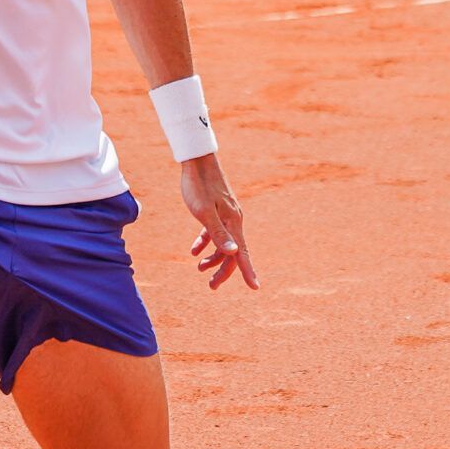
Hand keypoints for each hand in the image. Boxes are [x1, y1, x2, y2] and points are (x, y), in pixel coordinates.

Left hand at [179, 154, 255, 290]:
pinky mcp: (217, 211)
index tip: (255, 288)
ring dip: (213, 258)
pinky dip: (206, 243)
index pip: (241, 253)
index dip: (248, 272)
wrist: (197, 161)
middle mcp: (233, 221)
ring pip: (224, 244)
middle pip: (232, 253)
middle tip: (212, 286)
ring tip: (200, 268)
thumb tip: (233, 253)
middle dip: (223, 271)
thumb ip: (217, 234)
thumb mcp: (204, 212)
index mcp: (233, 223)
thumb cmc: (199, 186)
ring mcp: (226, 216)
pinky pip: (214, 232)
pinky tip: (194, 251)